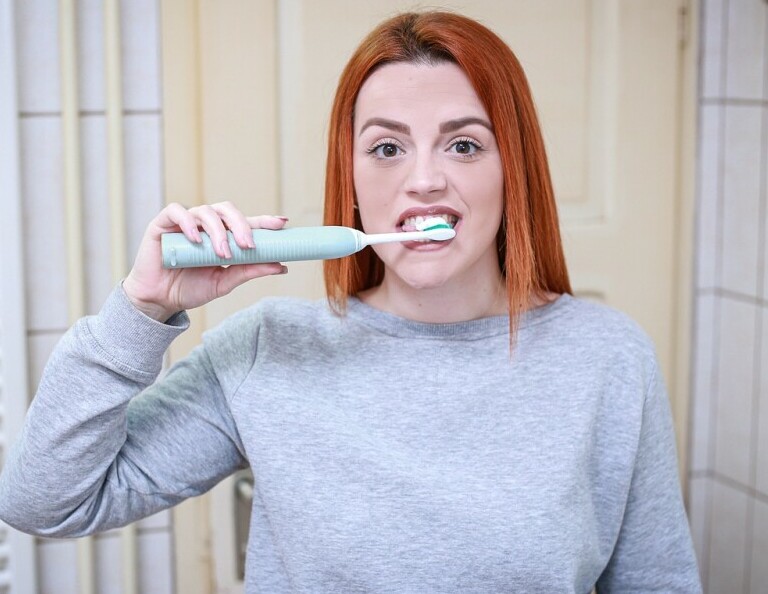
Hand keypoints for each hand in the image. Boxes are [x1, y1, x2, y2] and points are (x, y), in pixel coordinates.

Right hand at [122, 202, 287, 320]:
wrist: (159, 300)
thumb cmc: (190, 289)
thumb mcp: (224, 282)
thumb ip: (249, 271)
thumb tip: (281, 266)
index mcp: (223, 236)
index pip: (246, 223)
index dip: (264, 220)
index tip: (282, 223)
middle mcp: (206, 225)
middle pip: (228, 211)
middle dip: (242, 225)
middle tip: (249, 246)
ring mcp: (185, 222)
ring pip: (207, 211)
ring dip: (218, 231)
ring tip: (222, 254)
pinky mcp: (163, 224)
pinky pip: (177, 212)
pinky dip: (188, 222)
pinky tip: (196, 239)